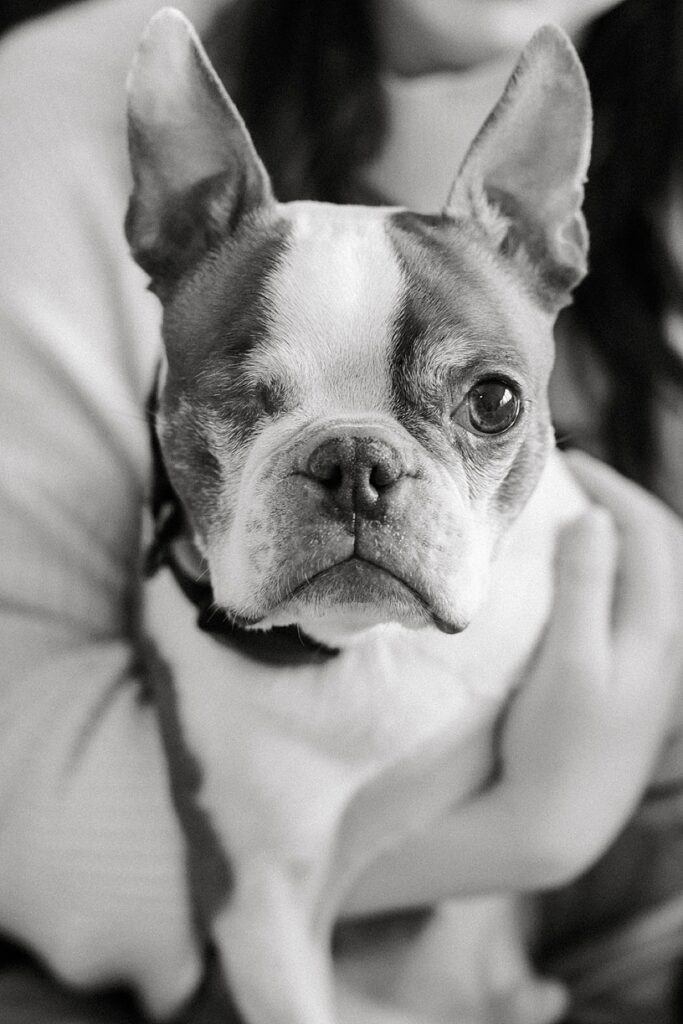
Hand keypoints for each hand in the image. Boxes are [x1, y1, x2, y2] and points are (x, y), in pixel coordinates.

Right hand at [344, 454, 682, 913]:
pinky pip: (631, 599)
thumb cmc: (558, 742)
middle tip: (566, 481)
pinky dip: (608, 569)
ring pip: (645, 573)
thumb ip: (585, 587)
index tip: (565, 463)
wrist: (561, 818)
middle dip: (616, 503)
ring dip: (613, 535)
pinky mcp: (632, 677)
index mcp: (655, 626)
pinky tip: (575, 574)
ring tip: (568, 516)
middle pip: (655, 547)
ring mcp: (651, 659)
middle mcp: (666, 637)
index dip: (610, 487)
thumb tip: (594, 517)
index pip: (646, 531)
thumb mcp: (570, 660)